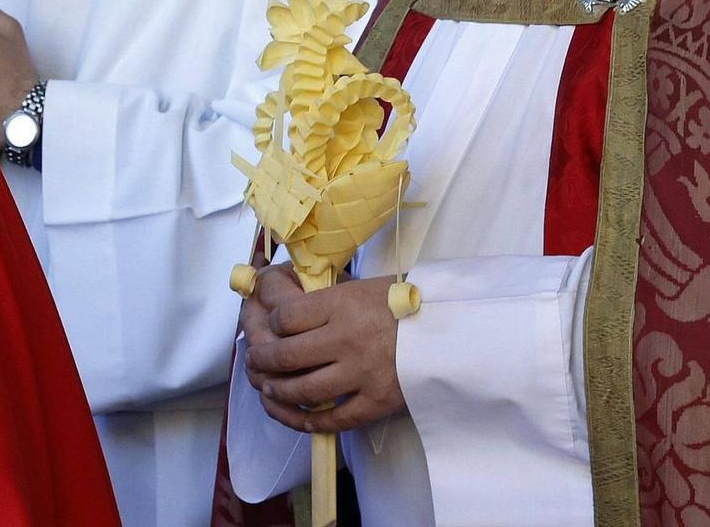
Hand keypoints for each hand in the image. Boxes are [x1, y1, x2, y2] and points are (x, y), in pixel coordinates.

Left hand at [241, 264, 404, 433]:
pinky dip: (309, 421)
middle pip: (285, 355)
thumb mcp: (363, 287)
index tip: (271, 327)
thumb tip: (288, 308)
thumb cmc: (406, 303)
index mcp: (341, 305)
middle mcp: (346, 339)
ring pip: (303, 390)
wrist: (454, 331)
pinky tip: (299, 415)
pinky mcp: (376, 402)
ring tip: (269, 388)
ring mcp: (361, 374)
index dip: (271, 324)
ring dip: (277, 392)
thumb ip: (327, 300)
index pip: (285, 318)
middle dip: (262, 361)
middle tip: (255, 361)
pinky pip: (333, 419)